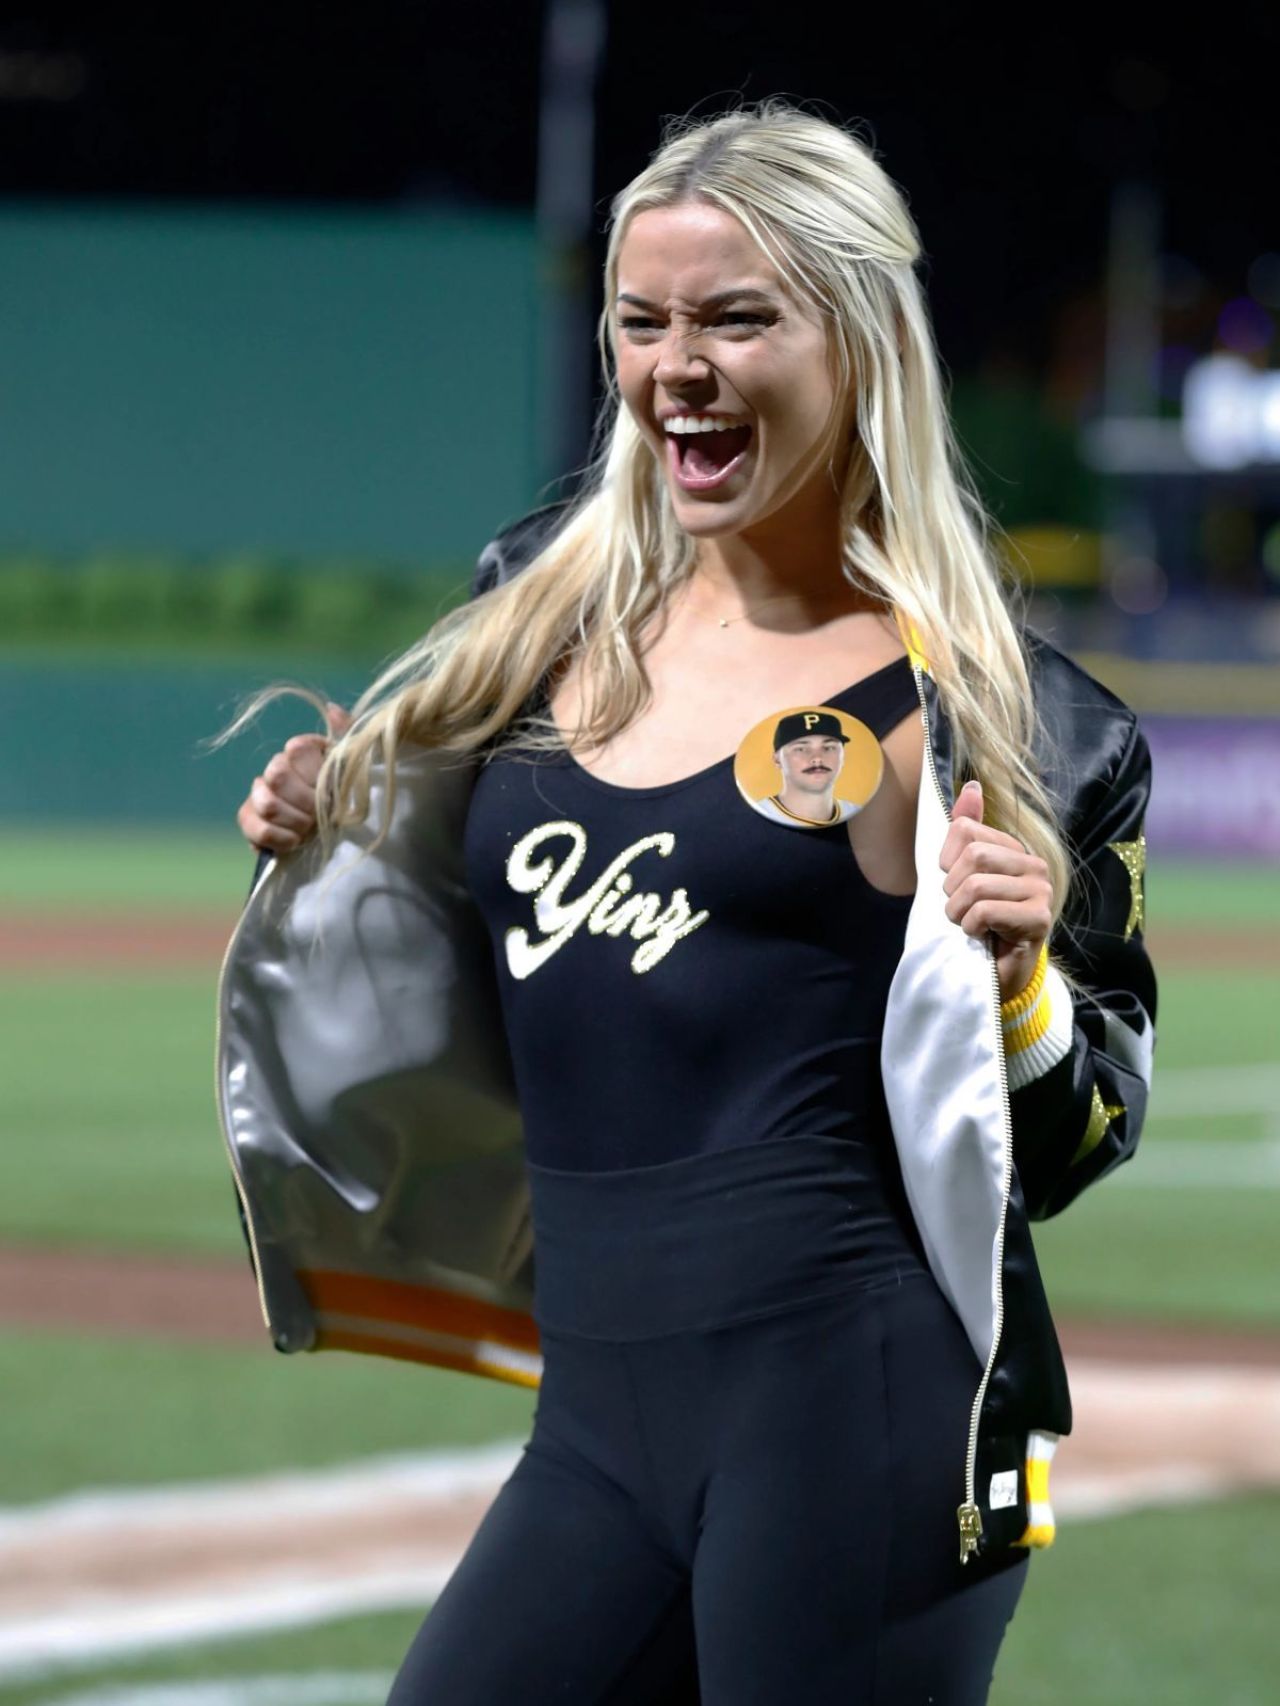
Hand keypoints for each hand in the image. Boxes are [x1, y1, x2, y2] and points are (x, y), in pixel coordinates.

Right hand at [236, 702, 351, 853]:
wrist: (339, 836)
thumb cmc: (349, 799)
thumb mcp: (357, 766)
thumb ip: (348, 735)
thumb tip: (332, 708)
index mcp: (303, 751)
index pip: (297, 749)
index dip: (314, 774)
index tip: (334, 792)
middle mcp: (277, 767)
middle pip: (277, 774)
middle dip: (305, 801)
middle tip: (323, 815)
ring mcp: (259, 793)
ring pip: (266, 802)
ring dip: (295, 821)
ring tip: (311, 830)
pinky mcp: (249, 819)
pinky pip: (252, 825)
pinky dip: (277, 837)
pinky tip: (294, 842)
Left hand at [940, 779, 1051, 1002]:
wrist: (997, 971)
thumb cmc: (979, 921)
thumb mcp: (964, 874)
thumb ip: (968, 830)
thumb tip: (971, 786)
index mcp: (1014, 849)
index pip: (964, 830)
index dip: (946, 860)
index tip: (953, 884)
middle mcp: (1034, 865)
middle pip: (973, 856)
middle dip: (953, 889)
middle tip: (961, 909)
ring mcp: (1041, 891)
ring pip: (976, 886)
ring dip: (959, 912)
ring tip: (970, 924)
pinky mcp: (1039, 919)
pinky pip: (985, 912)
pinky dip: (971, 927)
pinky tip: (982, 935)